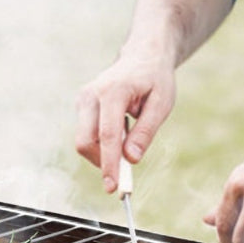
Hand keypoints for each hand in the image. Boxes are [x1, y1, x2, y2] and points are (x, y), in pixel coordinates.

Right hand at [75, 50, 175, 192]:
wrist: (142, 56)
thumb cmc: (155, 79)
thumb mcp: (162, 104)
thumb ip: (145, 131)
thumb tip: (131, 159)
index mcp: (113, 90)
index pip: (107, 135)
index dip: (109, 164)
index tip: (113, 187)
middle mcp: (91, 94)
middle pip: (85, 141)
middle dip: (102, 162)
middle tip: (125, 175)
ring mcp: (83, 99)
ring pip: (84, 140)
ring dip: (104, 152)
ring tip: (130, 136)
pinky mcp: (82, 105)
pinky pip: (87, 134)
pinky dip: (102, 143)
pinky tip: (121, 129)